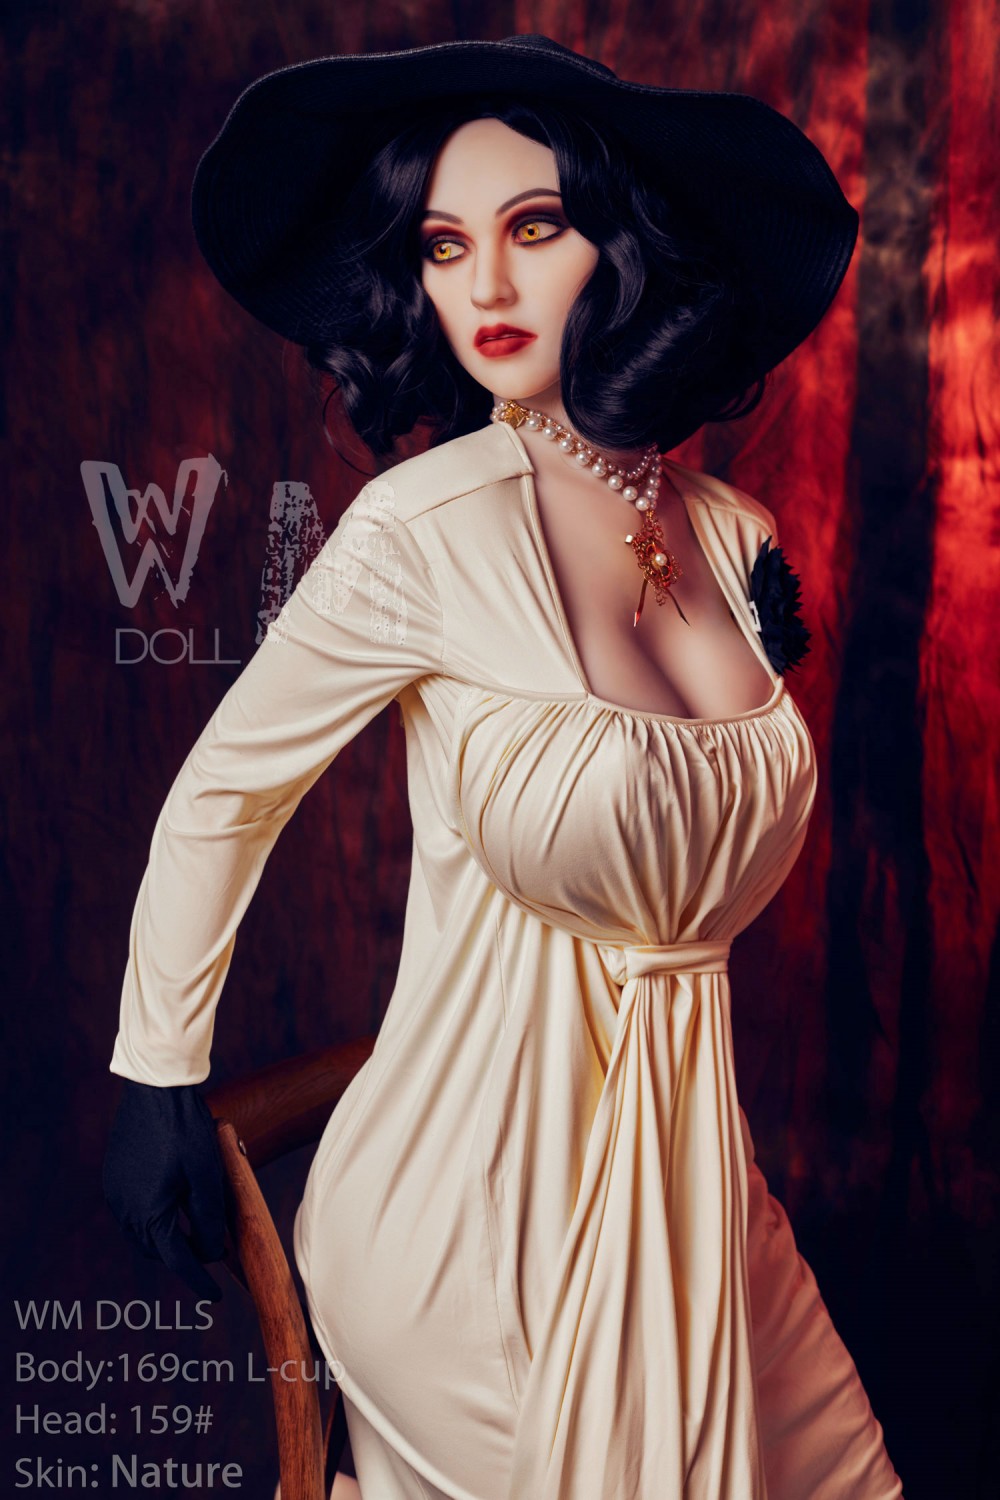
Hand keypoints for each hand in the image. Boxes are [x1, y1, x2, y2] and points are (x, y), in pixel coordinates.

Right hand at [103, 1080, 226, 1301]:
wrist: (155, 1090)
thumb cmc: (186, 1132)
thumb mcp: (207, 1178)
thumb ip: (210, 1220)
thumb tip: (213, 1253)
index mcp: (149, 1215)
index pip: (178, 1261)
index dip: (198, 1281)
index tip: (214, 1296)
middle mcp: (125, 1210)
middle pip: (157, 1251)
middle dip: (182, 1258)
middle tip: (210, 1255)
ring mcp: (115, 1194)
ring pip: (142, 1235)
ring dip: (166, 1240)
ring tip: (193, 1234)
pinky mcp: (114, 1178)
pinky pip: (133, 1212)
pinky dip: (153, 1220)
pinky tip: (172, 1207)